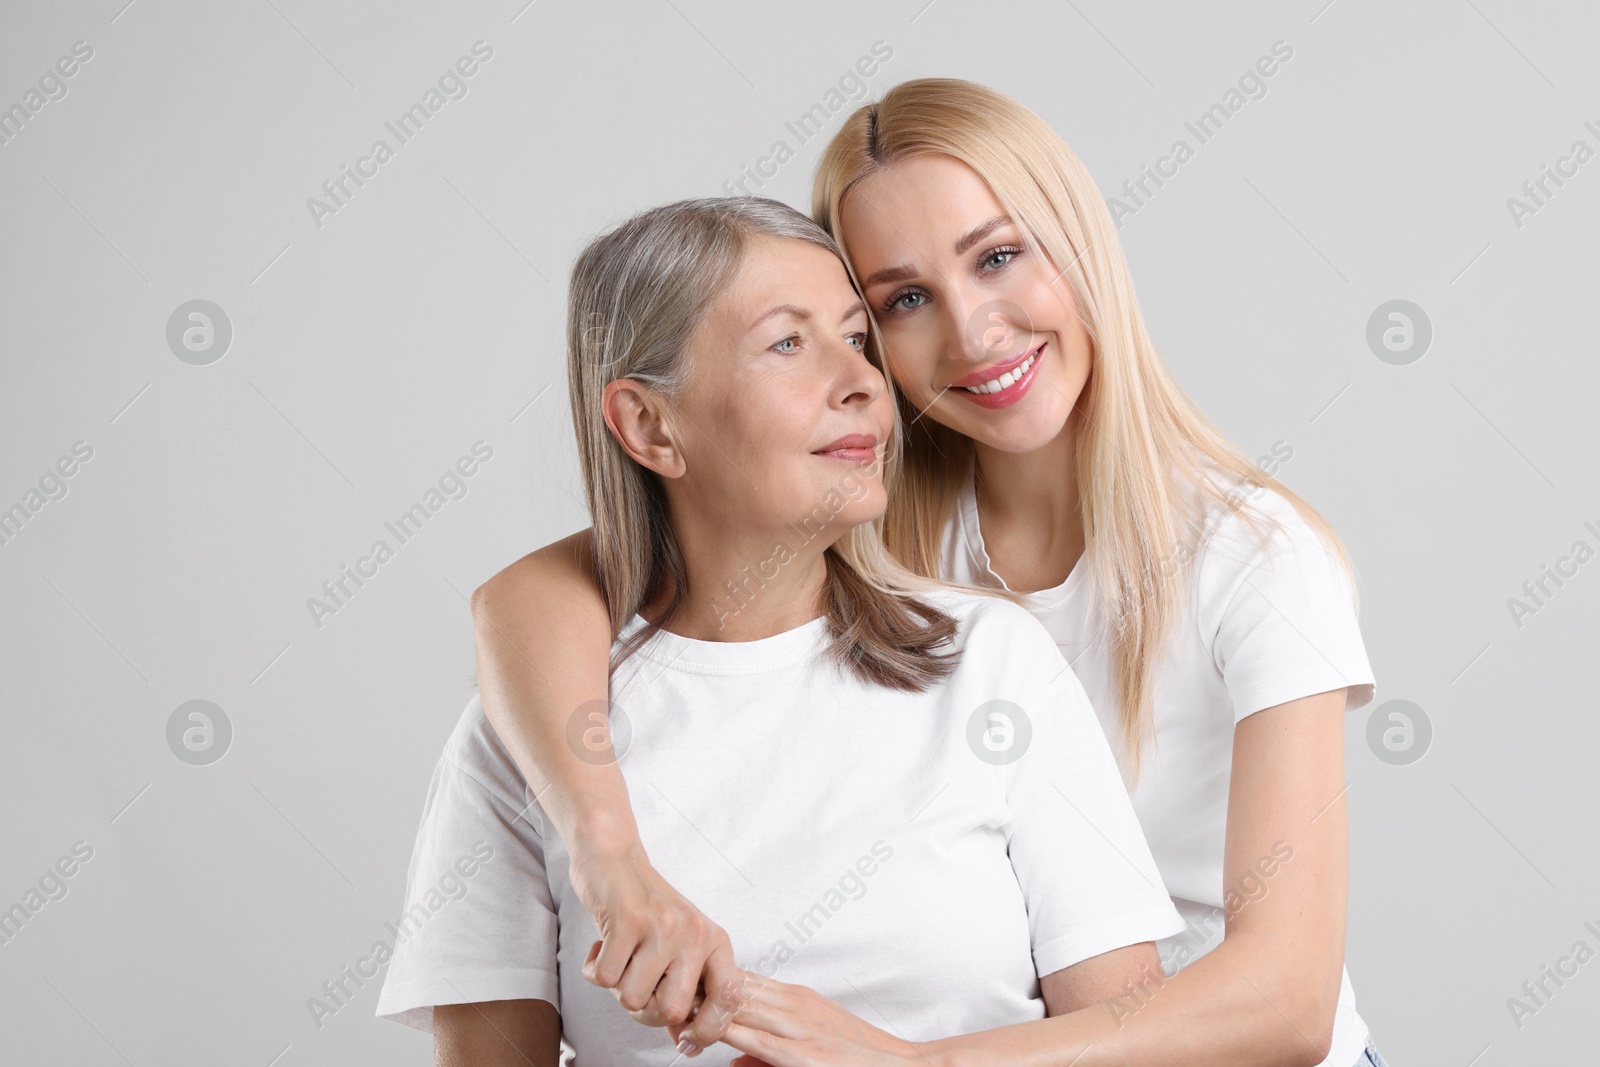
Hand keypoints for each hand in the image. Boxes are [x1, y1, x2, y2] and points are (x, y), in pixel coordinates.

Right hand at [567, 839, 742, 1049]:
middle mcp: (694, 934)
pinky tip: (600, 945)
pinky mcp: (627, 920)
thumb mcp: (677, 947)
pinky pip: (603, 978)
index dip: (708, 1030)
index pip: (729, 999)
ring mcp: (662, 926)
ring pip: (633, 998)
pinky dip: (594, 969)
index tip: (685, 1039)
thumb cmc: (646, 907)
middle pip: (671, 1010)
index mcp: (713, 941)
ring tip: (618, 958)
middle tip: (635, 985)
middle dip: (645, 1011)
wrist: (614, 858)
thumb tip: (685, 1043)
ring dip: (616, 987)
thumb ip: (682, 993)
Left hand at [670, 970, 926, 1065]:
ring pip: (734, 1005)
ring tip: (663, 1006)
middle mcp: (790, 1005)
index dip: (705, 981)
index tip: (676, 984)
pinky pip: (749, 1038)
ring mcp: (793, 1027)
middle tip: (656, 988)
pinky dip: (718, 1032)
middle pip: (730, 986)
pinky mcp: (795, 1054)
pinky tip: (694, 1034)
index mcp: (794, 998)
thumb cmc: (861, 1059)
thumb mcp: (814, 1043)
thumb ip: (768, 1051)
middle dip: (694, 988)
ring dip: (698, 1006)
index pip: (740, 980)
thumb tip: (733, 1060)